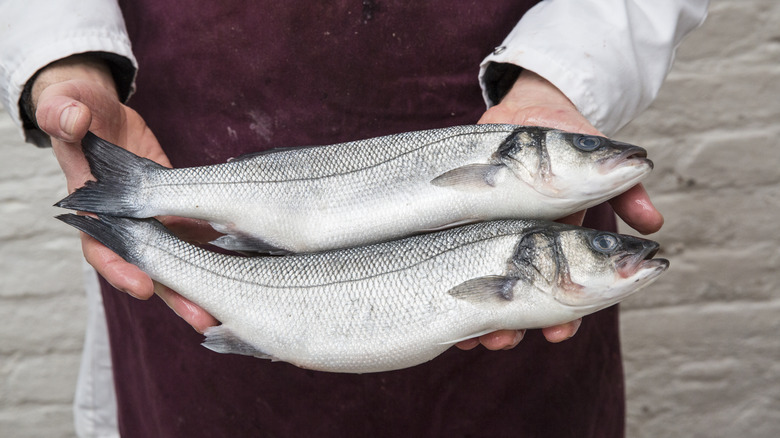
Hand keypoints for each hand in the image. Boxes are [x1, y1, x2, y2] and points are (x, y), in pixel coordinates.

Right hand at [33, 54, 217, 331]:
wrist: (100, 113)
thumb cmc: (74, 109)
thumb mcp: (64, 104)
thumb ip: (63, 113)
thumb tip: (74, 117)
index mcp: (92, 208)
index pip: (101, 248)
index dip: (120, 269)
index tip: (142, 286)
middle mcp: (124, 223)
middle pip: (148, 268)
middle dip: (174, 295)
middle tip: (202, 318)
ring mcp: (152, 219)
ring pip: (179, 258)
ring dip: (202, 283)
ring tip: (226, 308)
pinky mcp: (176, 206)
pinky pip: (198, 229)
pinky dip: (218, 244)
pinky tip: (247, 259)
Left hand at [456, 70, 663, 350]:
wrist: (530, 111)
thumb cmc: (569, 139)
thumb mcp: (600, 162)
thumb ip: (624, 191)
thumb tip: (654, 224)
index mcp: (560, 240)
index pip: (566, 291)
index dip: (565, 317)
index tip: (558, 333)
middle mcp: (526, 246)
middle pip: (521, 299)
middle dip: (513, 326)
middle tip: (502, 341)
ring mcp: (496, 236)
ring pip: (487, 288)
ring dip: (479, 317)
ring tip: (471, 337)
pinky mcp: (467, 220)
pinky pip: (453, 257)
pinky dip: (448, 283)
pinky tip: (441, 306)